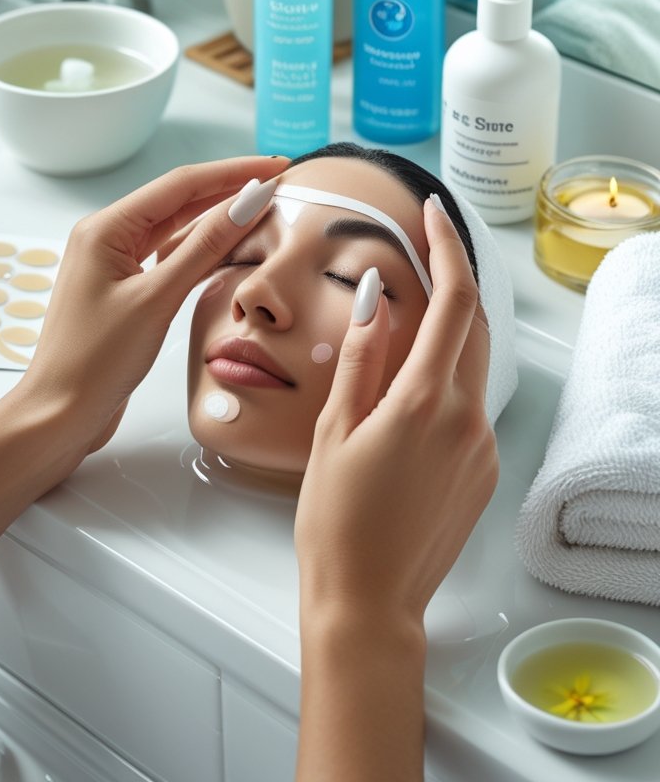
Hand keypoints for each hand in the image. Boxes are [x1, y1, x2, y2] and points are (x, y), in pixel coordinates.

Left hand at [17, 155, 287, 469]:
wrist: (59, 414)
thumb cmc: (94, 362)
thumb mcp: (157, 299)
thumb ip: (204, 248)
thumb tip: (246, 201)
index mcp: (105, 228)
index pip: (181, 184)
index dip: (232, 172)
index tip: (275, 166)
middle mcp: (106, 237)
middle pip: (178, 200)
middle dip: (228, 189)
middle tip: (277, 182)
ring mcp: (114, 265)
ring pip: (175, 229)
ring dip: (216, 219)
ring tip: (261, 209)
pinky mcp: (124, 291)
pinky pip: (168, 257)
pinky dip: (200, 251)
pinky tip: (228, 248)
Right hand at [295, 196, 496, 629]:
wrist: (368, 604)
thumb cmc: (335, 523)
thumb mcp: (333, 429)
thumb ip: (362, 356)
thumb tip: (376, 295)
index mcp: (423, 402)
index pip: (454, 301)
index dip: (446, 247)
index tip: (431, 213)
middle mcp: (465, 419)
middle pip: (473, 325)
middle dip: (452, 279)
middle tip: (421, 248)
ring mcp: (481, 446)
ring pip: (471, 364)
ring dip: (445, 330)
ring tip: (403, 318)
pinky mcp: (484, 469)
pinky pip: (468, 403)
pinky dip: (444, 377)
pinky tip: (406, 390)